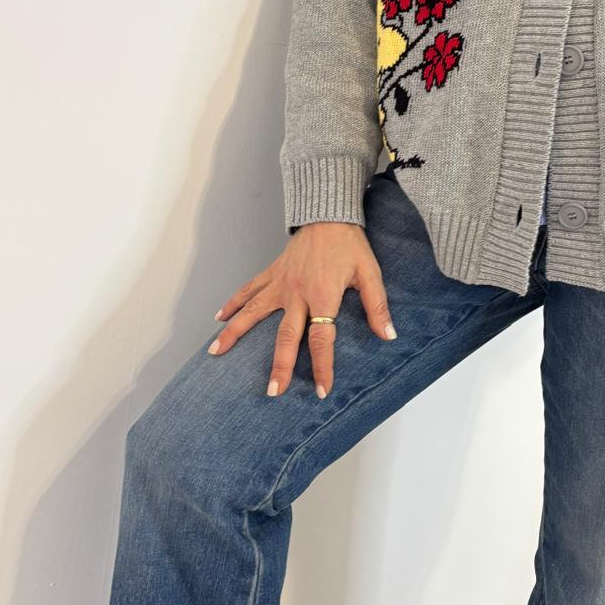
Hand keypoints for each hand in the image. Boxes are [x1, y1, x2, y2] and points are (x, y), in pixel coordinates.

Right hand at [207, 222, 396, 398]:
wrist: (329, 213)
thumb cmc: (350, 244)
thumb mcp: (370, 273)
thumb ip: (377, 306)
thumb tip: (388, 335)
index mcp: (323, 296)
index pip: (321, 340)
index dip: (323, 366)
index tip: (322, 389)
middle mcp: (297, 293)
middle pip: (285, 336)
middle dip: (279, 366)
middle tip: (272, 391)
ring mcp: (280, 283)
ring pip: (253, 312)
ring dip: (235, 333)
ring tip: (217, 352)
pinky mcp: (272, 273)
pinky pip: (249, 290)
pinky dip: (233, 303)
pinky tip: (219, 318)